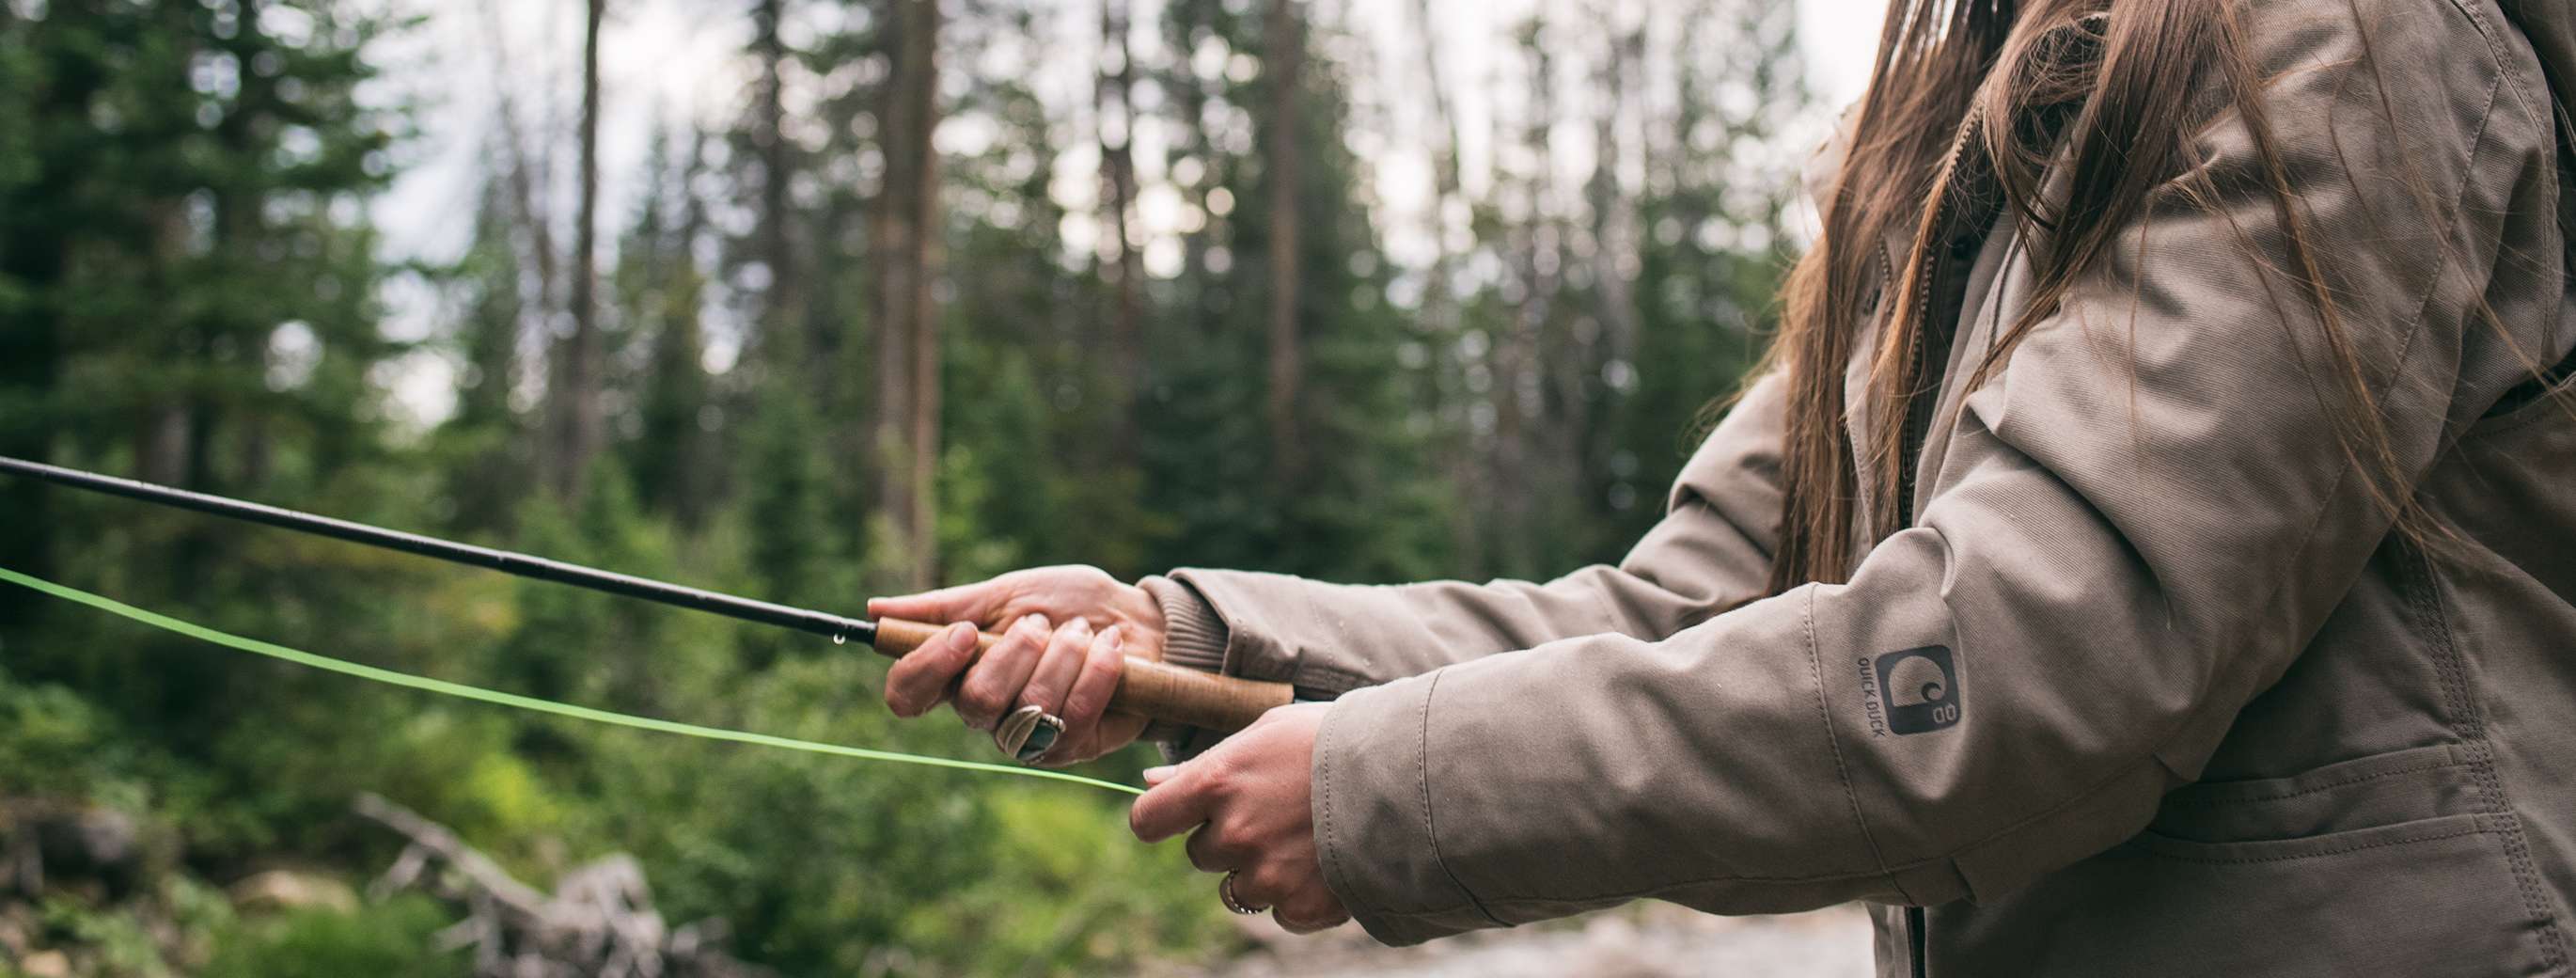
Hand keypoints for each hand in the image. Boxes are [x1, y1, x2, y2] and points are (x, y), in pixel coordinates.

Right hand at [868, 566, 1167, 764]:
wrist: (1136, 621)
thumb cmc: (1067, 605)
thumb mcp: (1005, 594)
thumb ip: (945, 608)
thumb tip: (876, 609)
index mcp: (955, 674)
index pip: (906, 695)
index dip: (928, 668)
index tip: (966, 633)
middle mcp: (984, 713)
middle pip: (974, 701)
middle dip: (1016, 652)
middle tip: (1044, 624)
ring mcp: (1027, 735)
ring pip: (1030, 706)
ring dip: (1064, 655)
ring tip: (1084, 631)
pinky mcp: (1072, 748)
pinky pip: (1075, 714)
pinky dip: (1098, 670)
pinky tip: (1109, 648)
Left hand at [1129, 703, 1348, 933]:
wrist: (1413, 773)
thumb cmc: (1339, 738)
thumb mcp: (1269, 733)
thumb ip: (1209, 762)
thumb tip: (1153, 780)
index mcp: (1217, 780)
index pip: (1148, 820)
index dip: (1162, 818)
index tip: (1180, 815)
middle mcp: (1234, 831)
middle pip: (1200, 853)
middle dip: (1228, 837)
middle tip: (1277, 811)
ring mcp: (1266, 874)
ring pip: (1236, 888)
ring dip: (1261, 870)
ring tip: (1306, 836)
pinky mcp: (1300, 906)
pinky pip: (1279, 913)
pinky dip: (1297, 896)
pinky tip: (1326, 861)